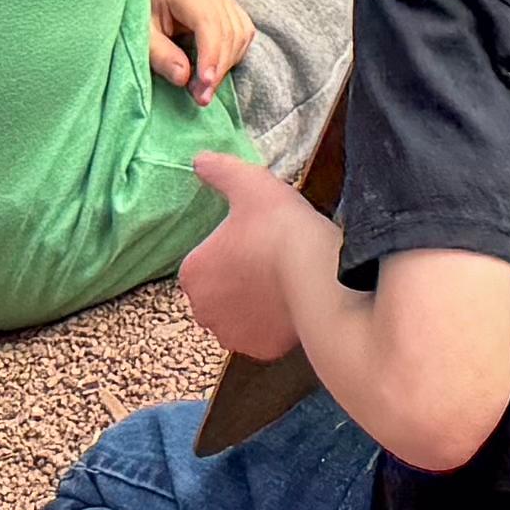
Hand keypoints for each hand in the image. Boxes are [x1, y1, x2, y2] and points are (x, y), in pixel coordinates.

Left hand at [149, 0, 251, 100]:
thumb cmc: (143, 9)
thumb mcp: (143, 33)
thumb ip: (161, 54)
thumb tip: (184, 79)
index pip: (209, 23)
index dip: (210, 54)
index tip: (205, 84)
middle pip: (228, 32)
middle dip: (218, 68)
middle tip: (201, 97)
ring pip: (240, 34)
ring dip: (226, 65)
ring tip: (204, 89)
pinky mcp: (232, 9)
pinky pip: (243, 34)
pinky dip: (233, 56)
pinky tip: (214, 71)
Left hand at [175, 150, 316, 359]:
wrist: (316, 270)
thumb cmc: (279, 226)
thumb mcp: (249, 185)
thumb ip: (220, 171)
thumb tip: (199, 159)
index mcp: (193, 273)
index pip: (205, 262)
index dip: (231, 249)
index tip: (254, 240)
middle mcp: (203, 310)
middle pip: (218, 292)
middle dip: (238, 281)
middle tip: (269, 259)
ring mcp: (232, 334)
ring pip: (238, 316)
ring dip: (253, 305)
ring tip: (282, 280)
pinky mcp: (260, 350)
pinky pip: (262, 335)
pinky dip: (273, 324)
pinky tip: (290, 301)